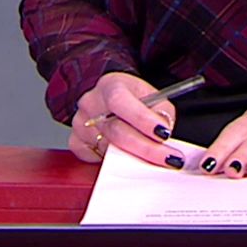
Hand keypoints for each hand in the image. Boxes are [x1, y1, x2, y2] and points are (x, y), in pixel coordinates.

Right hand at [68, 72, 182, 168]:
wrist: (111, 98)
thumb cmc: (133, 98)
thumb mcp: (153, 95)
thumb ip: (162, 112)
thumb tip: (164, 134)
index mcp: (110, 85)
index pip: (120, 102)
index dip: (142, 120)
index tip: (164, 134)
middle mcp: (91, 103)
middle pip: (116, 131)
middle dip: (146, 148)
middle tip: (170, 158)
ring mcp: (80, 123)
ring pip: (108, 149)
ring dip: (134, 158)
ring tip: (156, 161)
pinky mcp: (76, 142)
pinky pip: (95, 159)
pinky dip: (115, 161)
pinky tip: (127, 156)